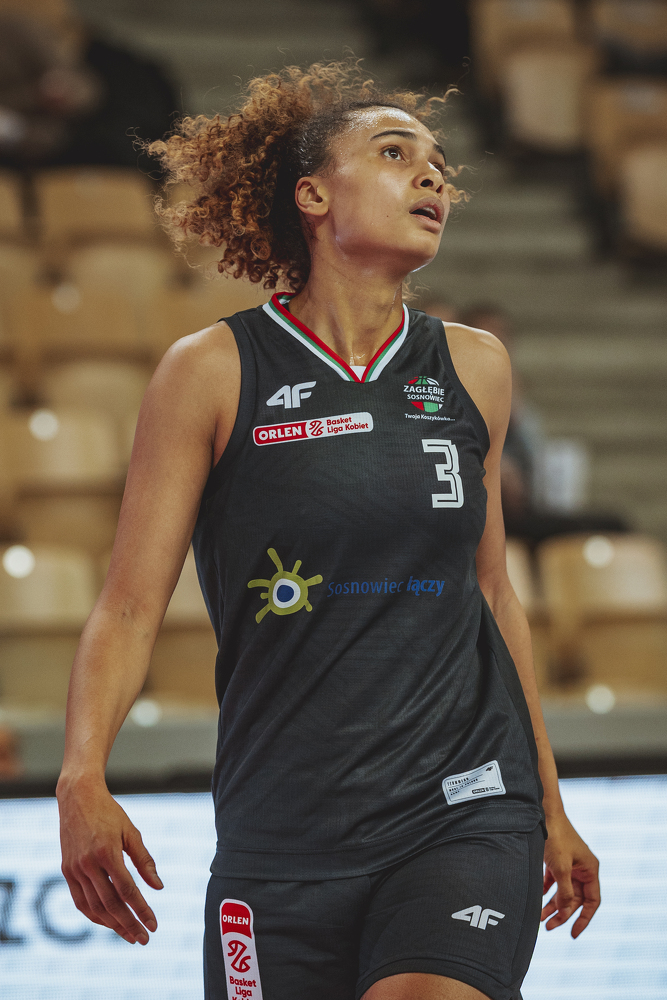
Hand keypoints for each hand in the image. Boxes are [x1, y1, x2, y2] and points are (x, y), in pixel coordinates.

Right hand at [57, 775, 162, 943]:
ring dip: (112, 925)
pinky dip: (94, 915)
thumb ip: (144, 860)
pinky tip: (108, 922)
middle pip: (110, 904)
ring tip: (129, 935)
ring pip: (94, 907)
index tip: (154, 925)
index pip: (127, 890)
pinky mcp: (66, 871)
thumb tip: (158, 887)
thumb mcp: (131, 832)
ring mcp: (74, 869)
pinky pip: (80, 901)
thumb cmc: (109, 813)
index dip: (141, 910)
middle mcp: (88, 864)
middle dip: (128, 924)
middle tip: (144, 938)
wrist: (77, 797)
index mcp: (107, 852)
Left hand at [541, 810, 599, 937]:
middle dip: (562, 913)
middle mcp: (582, 868)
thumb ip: (565, 891)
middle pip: (575, 899)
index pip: (592, 902)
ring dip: (552, 904)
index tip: (573, 934)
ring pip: (563, 891)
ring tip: (539, 918)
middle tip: (548, 927)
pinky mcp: (557, 860)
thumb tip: (564, 911)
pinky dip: (545, 890)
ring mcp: (569, 864)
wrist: (543, 812)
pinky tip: (536, 899)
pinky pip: (553, 881)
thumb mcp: (561, 867)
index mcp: (590, 870)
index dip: (584, 919)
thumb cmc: (556, 836)